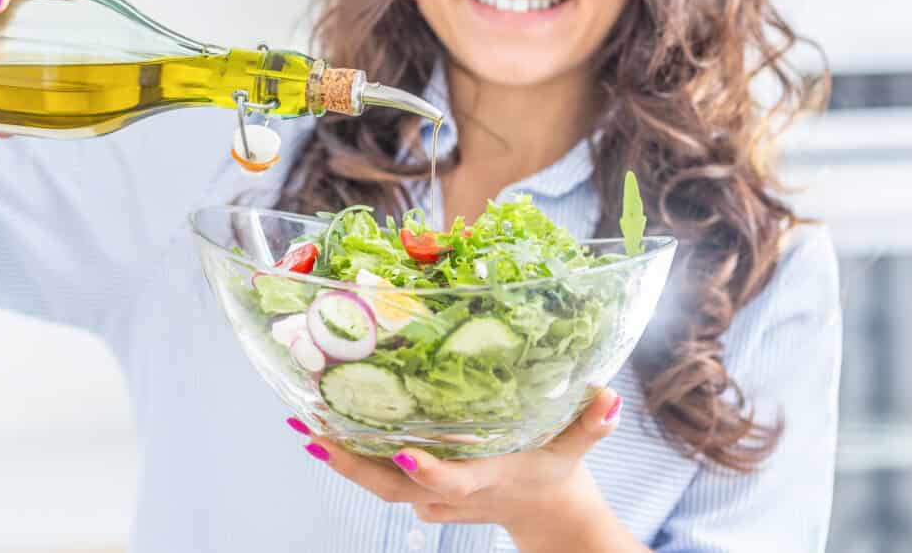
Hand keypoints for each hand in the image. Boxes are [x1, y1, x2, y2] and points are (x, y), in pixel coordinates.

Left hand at [291, 389, 625, 539]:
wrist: (545, 515)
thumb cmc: (557, 472)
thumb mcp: (576, 449)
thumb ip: (590, 424)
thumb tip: (607, 396)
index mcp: (485, 480)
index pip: (453, 483)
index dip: (430, 473)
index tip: (405, 455)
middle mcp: (450, 494)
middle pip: (392, 487)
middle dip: (352, 463)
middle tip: (314, 432)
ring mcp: (430, 498)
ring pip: (377, 483)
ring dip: (340, 456)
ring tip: (304, 424)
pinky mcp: (418, 493)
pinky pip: (379, 475)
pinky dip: (352, 454)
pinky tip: (323, 425)